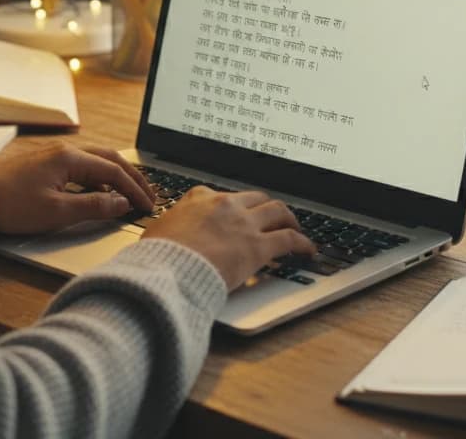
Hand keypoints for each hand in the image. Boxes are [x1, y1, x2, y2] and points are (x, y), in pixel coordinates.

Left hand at [0, 142, 155, 234]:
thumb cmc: (10, 205)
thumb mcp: (56, 212)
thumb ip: (93, 207)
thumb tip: (122, 203)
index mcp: (70, 158)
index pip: (115, 172)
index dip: (135, 190)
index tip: (148, 205)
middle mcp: (65, 150)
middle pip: (110, 159)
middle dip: (133, 177)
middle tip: (149, 195)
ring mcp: (55, 155)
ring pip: (97, 160)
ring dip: (117, 175)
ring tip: (131, 192)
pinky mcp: (46, 163)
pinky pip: (83, 165)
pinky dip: (99, 176)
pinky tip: (100, 191)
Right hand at [142, 187, 315, 290]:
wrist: (168, 268)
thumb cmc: (158, 255)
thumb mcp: (157, 231)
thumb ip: (170, 228)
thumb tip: (164, 237)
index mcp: (200, 198)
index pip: (223, 196)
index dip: (234, 206)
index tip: (237, 213)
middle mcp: (226, 205)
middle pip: (257, 198)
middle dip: (266, 207)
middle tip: (273, 217)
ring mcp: (244, 224)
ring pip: (278, 211)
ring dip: (289, 218)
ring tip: (294, 226)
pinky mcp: (258, 246)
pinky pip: (289, 239)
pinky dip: (302, 243)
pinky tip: (307, 249)